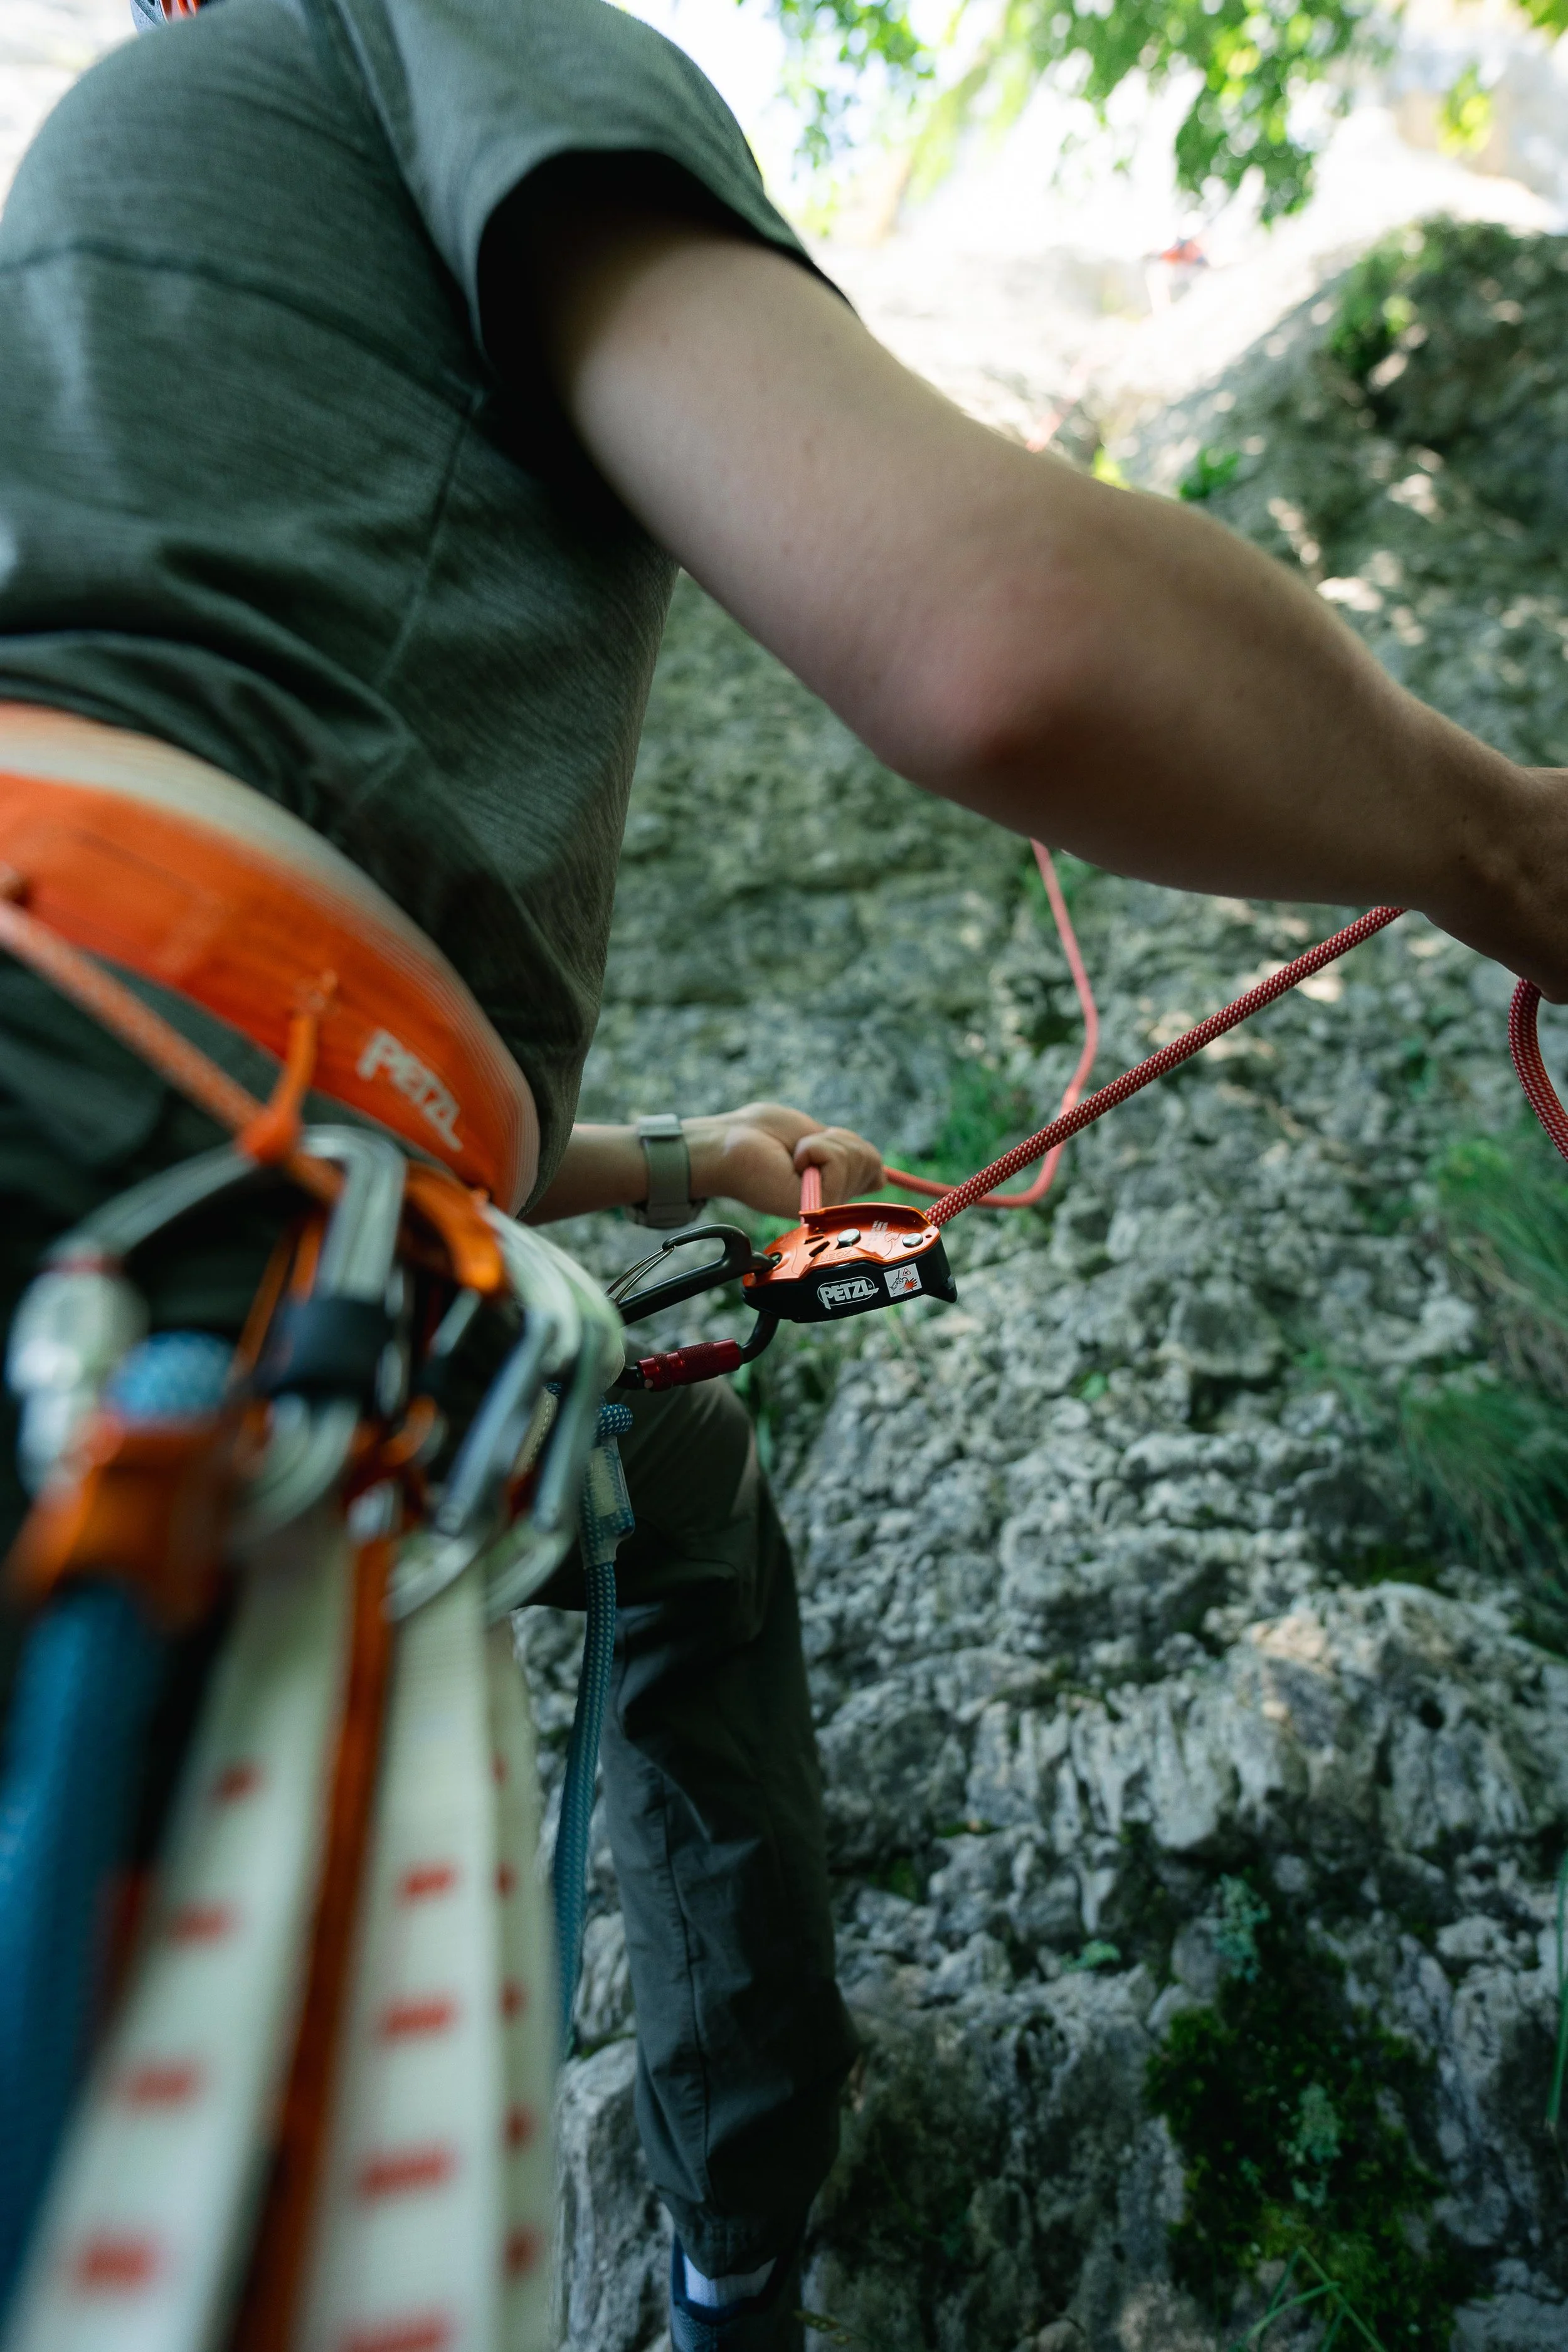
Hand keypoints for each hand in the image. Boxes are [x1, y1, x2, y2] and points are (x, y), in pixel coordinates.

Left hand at [683, 1102, 882, 1216]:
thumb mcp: (815, 1136)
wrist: (726, 1146)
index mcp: (834, 1186)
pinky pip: (839, 1163)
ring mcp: (827, 1205)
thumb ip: (846, 1154)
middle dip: (838, 1141)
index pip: (876, 1170)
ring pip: (860, 1159)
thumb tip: (882, 1178)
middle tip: (800, 1150)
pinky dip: (815, 1149)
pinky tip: (791, 1163)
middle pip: (871, 1160)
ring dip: (823, 1144)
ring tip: (793, 1156)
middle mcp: (834, 1199)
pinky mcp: (817, 1207)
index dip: (857, 1151)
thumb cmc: (760, 1134)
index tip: (817, 1149)